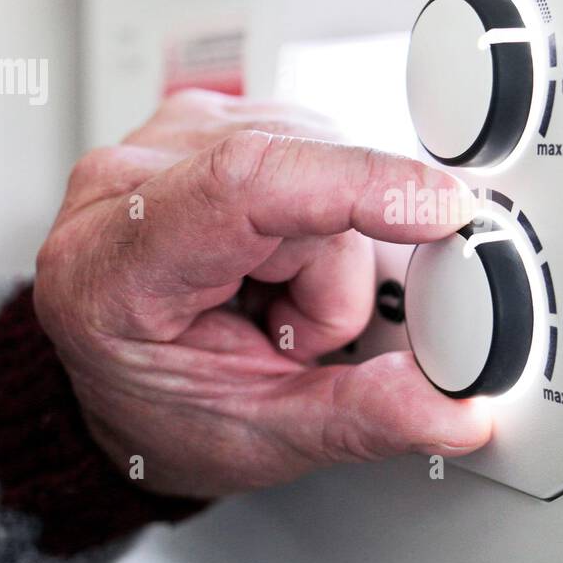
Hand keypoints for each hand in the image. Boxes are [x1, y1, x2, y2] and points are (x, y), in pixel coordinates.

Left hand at [33, 90, 489, 497]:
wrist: (117, 388)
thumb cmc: (160, 412)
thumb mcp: (259, 439)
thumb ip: (359, 418)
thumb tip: (449, 406)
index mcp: (113, 264)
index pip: (244, 182)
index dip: (358, 185)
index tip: (441, 211)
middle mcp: (128, 178)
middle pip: (304, 183)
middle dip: (339, 273)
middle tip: (293, 336)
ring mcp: (165, 137)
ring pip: (319, 156)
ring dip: (329, 246)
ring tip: (275, 301)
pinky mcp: (206, 123)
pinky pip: (310, 145)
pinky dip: (319, 213)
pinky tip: (276, 260)